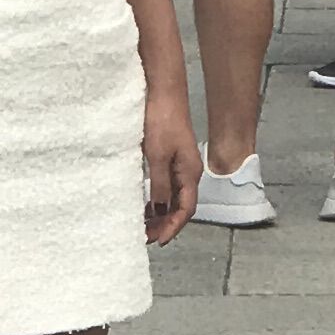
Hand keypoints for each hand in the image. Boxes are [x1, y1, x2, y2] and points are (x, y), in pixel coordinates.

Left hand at [140, 87, 197, 245]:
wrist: (163, 92)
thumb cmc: (161, 120)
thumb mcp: (157, 155)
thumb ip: (159, 184)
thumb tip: (160, 210)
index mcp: (190, 173)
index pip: (185, 210)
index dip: (173, 228)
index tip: (158, 241)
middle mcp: (189, 171)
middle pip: (181, 207)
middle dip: (166, 224)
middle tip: (146, 238)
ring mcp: (180, 164)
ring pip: (173, 198)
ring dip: (161, 214)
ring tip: (144, 226)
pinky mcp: (171, 157)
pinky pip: (167, 186)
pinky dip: (158, 199)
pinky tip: (146, 204)